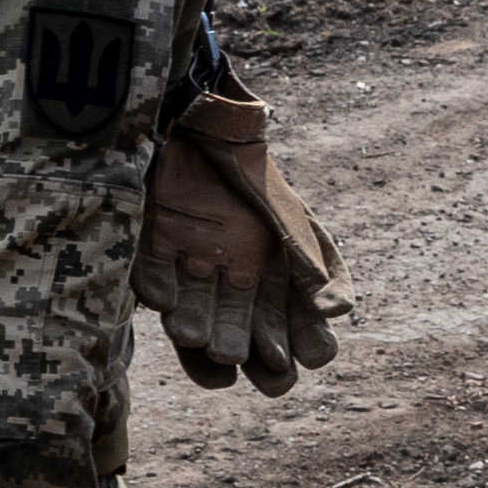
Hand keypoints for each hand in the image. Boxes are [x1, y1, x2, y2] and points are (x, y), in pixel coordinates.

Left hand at [140, 98, 344, 396]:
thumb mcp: (294, 222)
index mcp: (273, 287)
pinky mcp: (153, 251)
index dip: (298, 349)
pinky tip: (160, 297)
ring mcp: (189, 274)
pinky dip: (155, 284)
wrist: (216, 133)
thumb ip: (316, 266)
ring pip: (191, 314)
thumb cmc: (260, 183)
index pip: (291, 336)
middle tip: (235, 354)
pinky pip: (151, 273)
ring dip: (192, 327)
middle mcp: (231, 291)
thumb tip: (337, 313)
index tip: (301, 354)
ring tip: (194, 335)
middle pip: (237, 337)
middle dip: (236, 348)